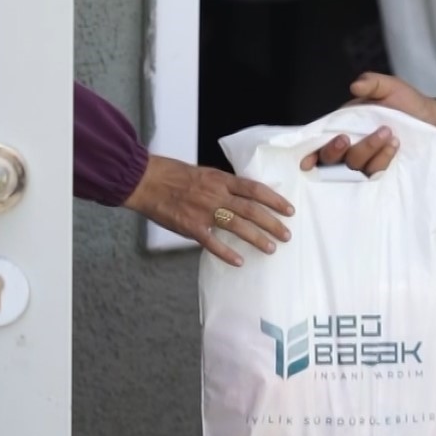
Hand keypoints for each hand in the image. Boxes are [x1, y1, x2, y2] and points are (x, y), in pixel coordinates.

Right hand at [124, 154, 293, 266]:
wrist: (146, 180)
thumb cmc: (173, 175)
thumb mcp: (204, 173)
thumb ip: (223, 185)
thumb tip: (243, 196)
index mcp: (221, 179)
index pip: (255, 189)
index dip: (275, 200)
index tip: (290, 210)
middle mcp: (217, 194)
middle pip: (252, 210)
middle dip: (272, 223)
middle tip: (287, 234)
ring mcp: (204, 211)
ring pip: (238, 226)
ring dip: (257, 238)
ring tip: (271, 248)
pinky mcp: (190, 226)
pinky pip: (212, 243)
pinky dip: (227, 253)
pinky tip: (239, 261)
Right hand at [299, 73, 435, 174]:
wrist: (431, 117)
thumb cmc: (405, 100)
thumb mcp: (389, 86)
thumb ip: (372, 83)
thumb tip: (354, 87)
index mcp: (344, 124)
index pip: (321, 140)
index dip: (311, 152)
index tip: (306, 161)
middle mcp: (351, 143)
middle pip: (332, 158)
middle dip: (335, 150)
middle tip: (346, 139)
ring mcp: (365, 157)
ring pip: (354, 164)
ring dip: (368, 150)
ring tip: (389, 134)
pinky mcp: (380, 167)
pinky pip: (374, 171)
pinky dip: (382, 158)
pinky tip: (394, 145)